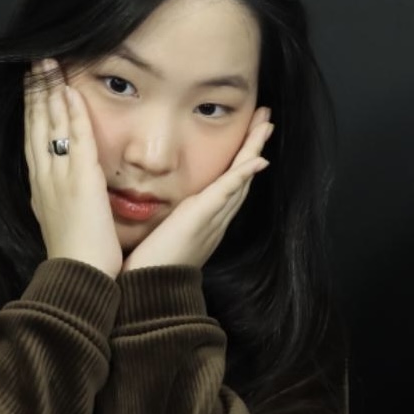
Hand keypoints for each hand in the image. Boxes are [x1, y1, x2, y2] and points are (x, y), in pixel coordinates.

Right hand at [25, 59, 123, 278]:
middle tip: (36, 61)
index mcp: (42, 187)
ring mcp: (60, 179)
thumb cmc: (80, 255)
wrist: (80, 279)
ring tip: (48, 65)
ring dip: (49, 93)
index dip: (32, 108)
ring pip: (50, 127)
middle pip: (36, 125)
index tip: (33, 83)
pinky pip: (76, 142)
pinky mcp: (81, 184)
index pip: (34, 138)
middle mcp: (45, 178)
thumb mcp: (66, 219)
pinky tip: (70, 92)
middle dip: (35, 91)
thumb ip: (66, 197)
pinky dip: (71, 115)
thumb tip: (68, 187)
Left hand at [122, 108, 274, 272]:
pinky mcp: (202, 219)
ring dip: (255, 150)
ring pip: (240, 178)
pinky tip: (258, 159)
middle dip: (254, 147)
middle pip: (241, 176)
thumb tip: (158, 212)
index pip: (227, 183)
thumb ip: (166, 221)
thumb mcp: (160, 237)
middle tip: (266, 120)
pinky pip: (228, 192)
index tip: (248, 136)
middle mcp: (214, 218)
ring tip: (266, 125)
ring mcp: (212, 218)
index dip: (240, 159)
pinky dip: (243, 174)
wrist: (147, 293)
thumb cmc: (147, 269)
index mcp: (204, 220)